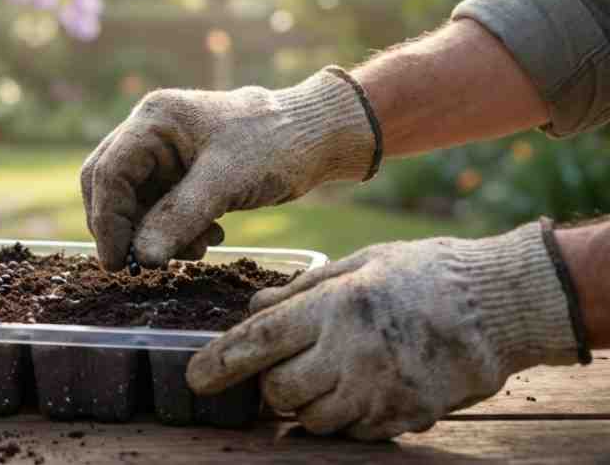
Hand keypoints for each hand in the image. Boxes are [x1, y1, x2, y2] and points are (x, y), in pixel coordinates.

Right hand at [81, 68, 375, 270]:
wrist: (316, 135)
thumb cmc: (275, 145)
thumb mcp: (226, 182)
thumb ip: (179, 217)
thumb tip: (140, 257)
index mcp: (154, 120)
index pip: (108, 172)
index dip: (106, 220)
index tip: (118, 262)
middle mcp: (150, 131)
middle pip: (110, 186)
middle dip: (125, 228)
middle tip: (140, 266)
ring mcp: (163, 152)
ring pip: (134, 201)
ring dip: (155, 234)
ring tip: (197, 249)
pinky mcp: (180, 171)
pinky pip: (159, 207)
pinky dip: (174, 230)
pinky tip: (208, 237)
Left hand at [186, 222, 584, 439]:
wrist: (500, 305)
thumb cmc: (426, 273)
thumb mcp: (360, 263)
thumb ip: (302, 288)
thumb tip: (254, 307)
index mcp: (335, 307)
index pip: (259, 342)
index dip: (220, 363)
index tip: (195, 379)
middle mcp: (352, 354)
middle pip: (280, 393)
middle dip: (269, 388)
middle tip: (278, 371)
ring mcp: (380, 391)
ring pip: (313, 421)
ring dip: (305, 406)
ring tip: (324, 377)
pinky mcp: (406, 416)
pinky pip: (354, 432)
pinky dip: (344, 418)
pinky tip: (360, 389)